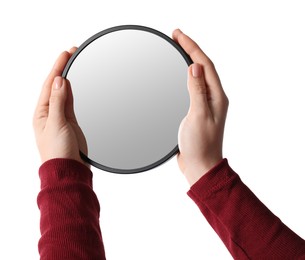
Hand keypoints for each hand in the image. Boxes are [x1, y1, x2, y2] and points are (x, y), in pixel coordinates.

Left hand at [33, 48, 87, 165]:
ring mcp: (61, 117)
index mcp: (42, 113)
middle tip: (71, 53)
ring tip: (72, 64)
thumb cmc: (58, 152)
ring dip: (68, 78)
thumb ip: (58, 102)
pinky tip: (75, 84)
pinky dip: (73, 91)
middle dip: (62, 69)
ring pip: (64, 93)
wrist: (69, 170)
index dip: (57, 68)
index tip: (66, 54)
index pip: (49, 85)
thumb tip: (59, 81)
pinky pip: (71, 102)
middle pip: (56, 86)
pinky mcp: (71, 122)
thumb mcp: (57, 124)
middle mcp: (50, 113)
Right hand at [173, 30, 228, 185]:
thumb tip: (195, 67)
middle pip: (203, 67)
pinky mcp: (196, 110)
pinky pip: (191, 87)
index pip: (205, 65)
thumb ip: (197, 91)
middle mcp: (213, 98)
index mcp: (217, 97)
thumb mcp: (198, 116)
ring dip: (187, 60)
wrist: (199, 166)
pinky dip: (183, 76)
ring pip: (197, 76)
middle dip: (190, 49)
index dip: (192, 47)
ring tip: (177, 49)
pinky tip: (177, 74)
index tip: (178, 35)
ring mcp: (204, 104)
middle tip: (176, 37)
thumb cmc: (200, 145)